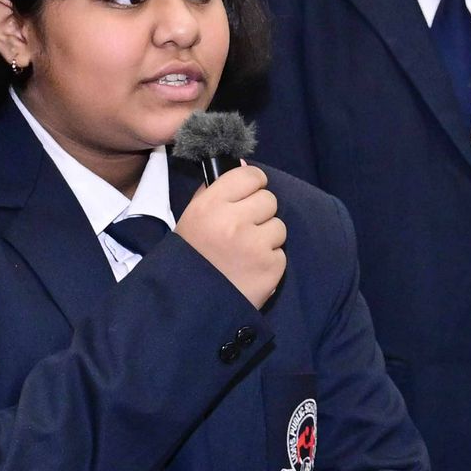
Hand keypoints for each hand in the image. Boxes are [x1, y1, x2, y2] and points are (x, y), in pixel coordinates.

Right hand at [177, 166, 285, 306]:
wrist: (189, 306)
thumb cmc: (190, 258)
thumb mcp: (191, 219)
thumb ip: (215, 191)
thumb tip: (244, 164)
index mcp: (210, 206)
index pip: (249, 176)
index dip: (252, 184)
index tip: (247, 194)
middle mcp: (233, 222)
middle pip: (269, 199)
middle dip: (259, 213)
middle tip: (242, 231)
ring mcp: (255, 246)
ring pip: (279, 226)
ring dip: (266, 238)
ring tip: (244, 254)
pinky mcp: (271, 268)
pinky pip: (280, 253)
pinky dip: (269, 262)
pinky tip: (249, 271)